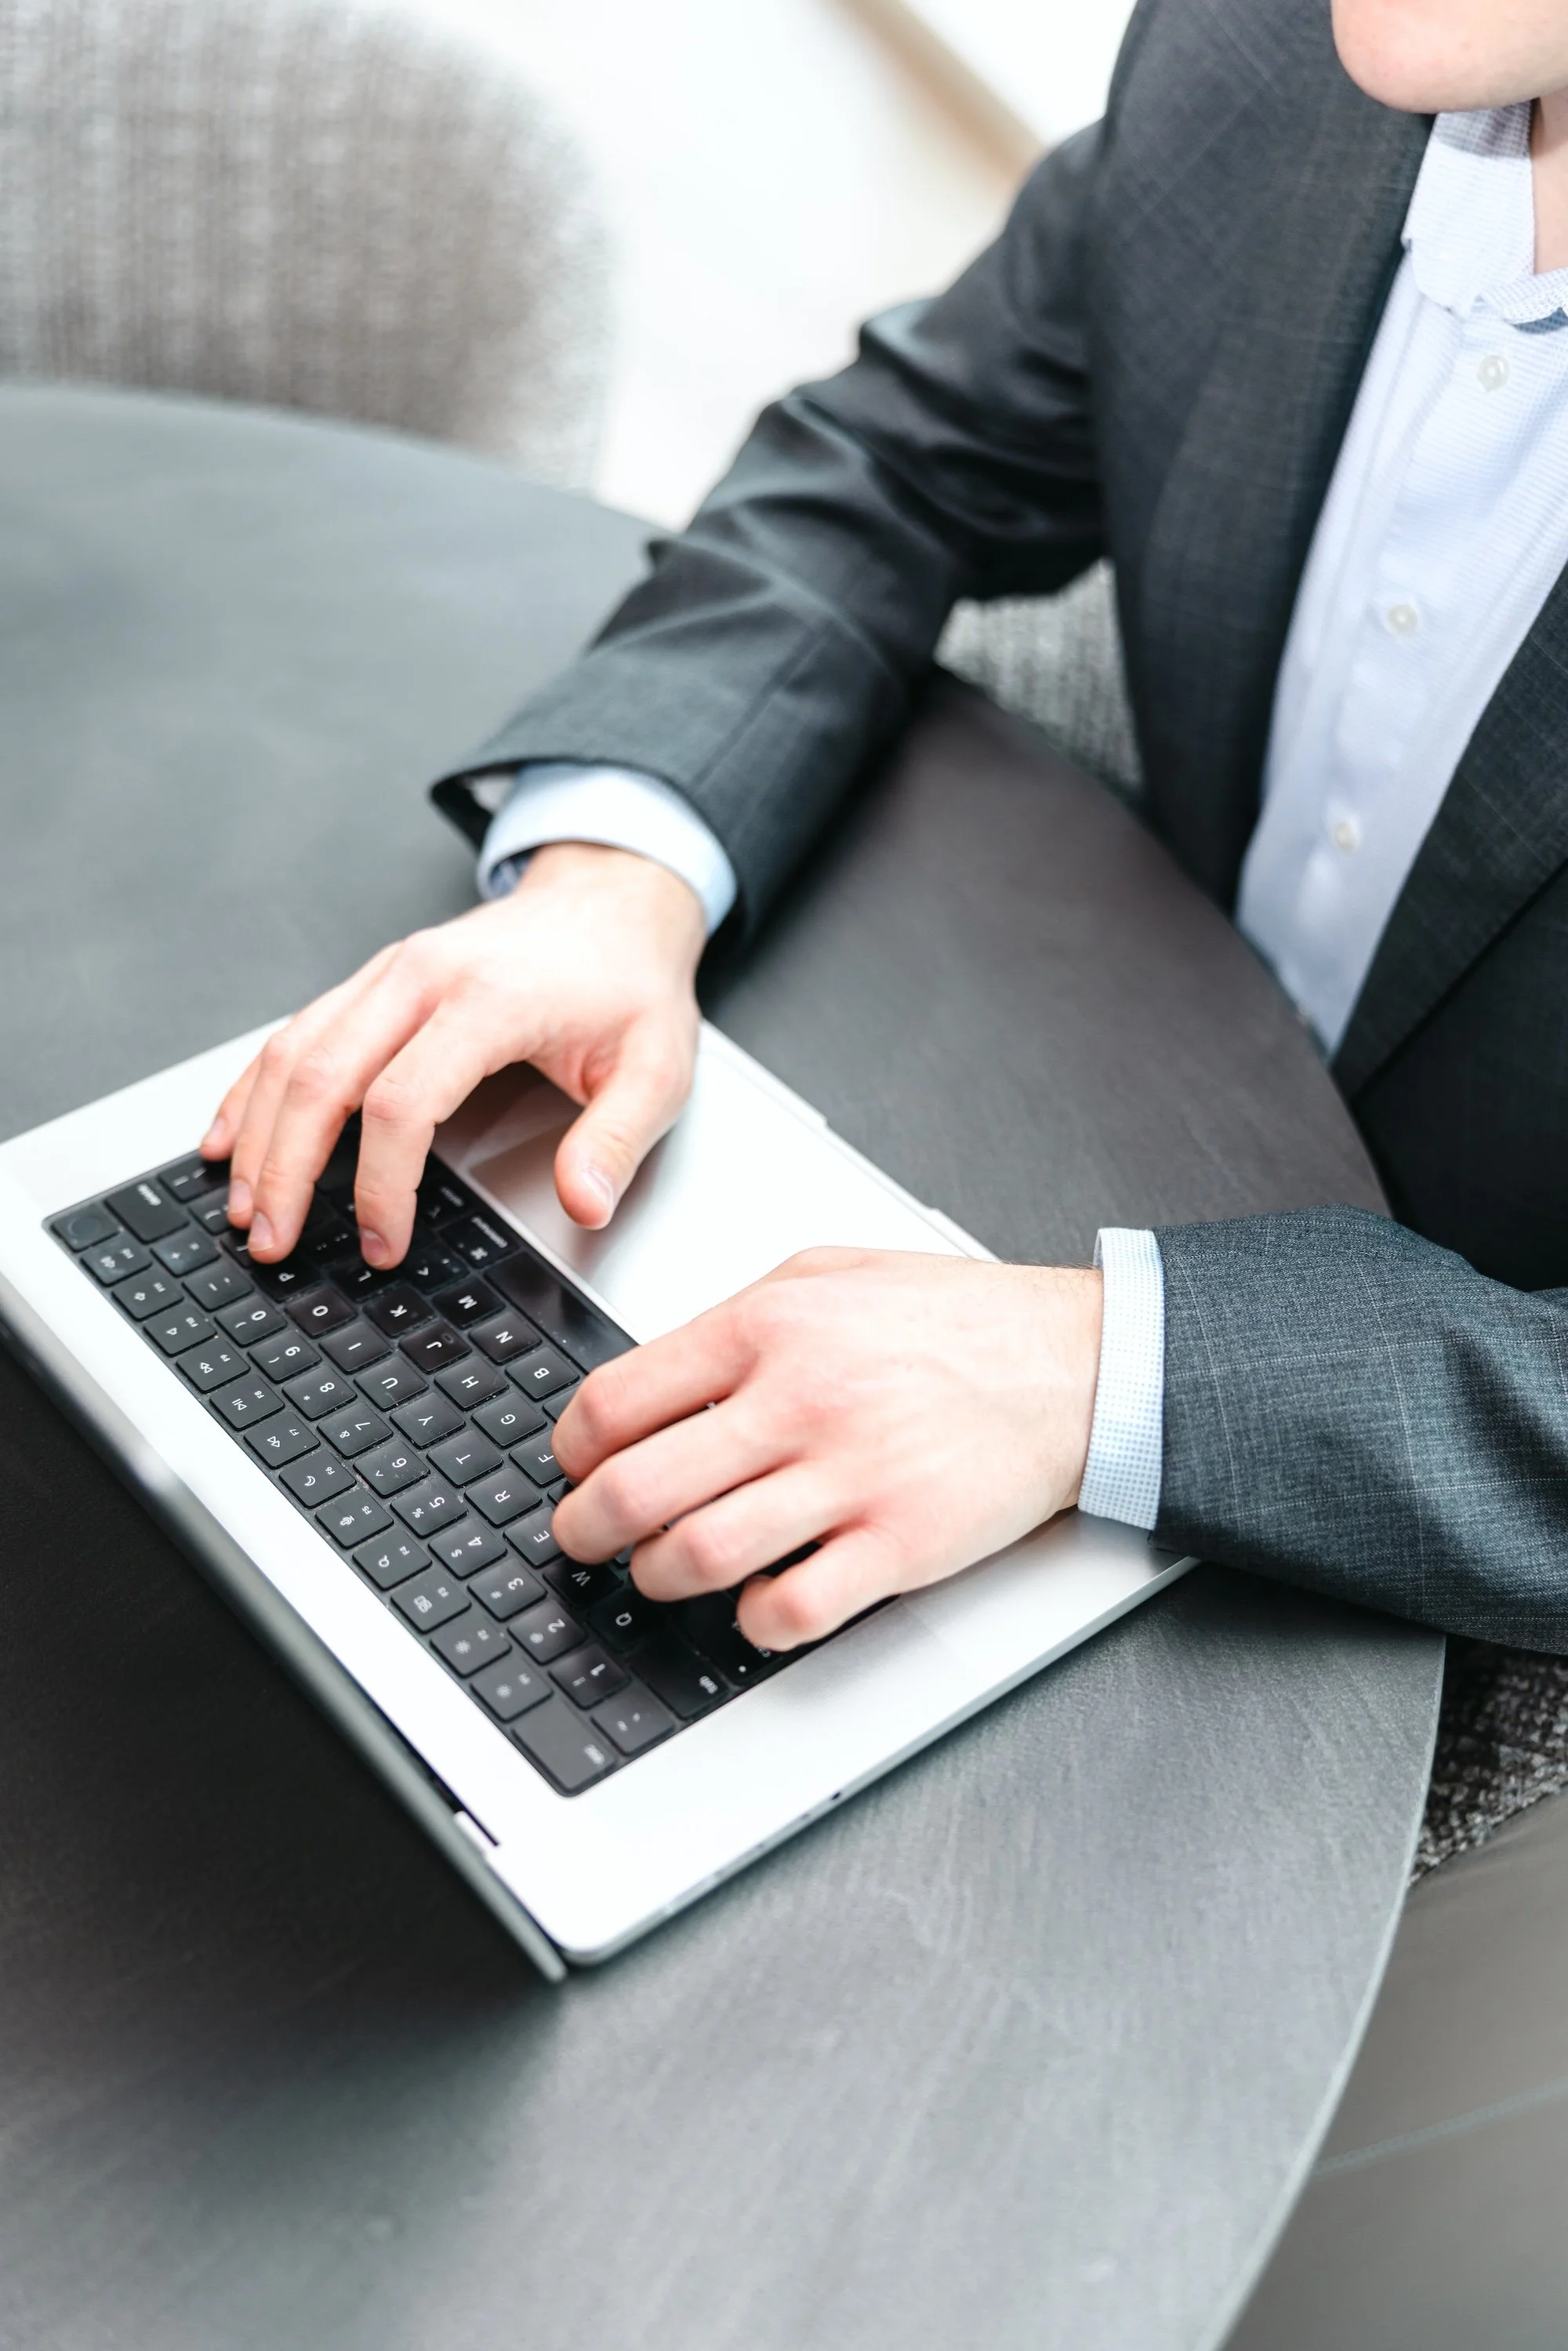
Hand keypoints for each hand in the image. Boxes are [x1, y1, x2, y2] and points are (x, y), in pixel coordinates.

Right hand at [203, 844, 705, 1265]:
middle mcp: (423, 976)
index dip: (381, 1186)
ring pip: (292, 1051)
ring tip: (242, 1207)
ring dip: (256, 1133)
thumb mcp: (657, 1067)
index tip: (383, 1244)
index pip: (402, 1103)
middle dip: (285, 1168)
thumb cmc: (628, 983)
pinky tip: (228, 1135)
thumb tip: (584, 1203)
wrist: (613, 904)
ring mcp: (389, 972)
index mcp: (487, 999)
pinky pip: (294, 1031)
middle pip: (321, 1076)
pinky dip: (252, 1087)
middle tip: (271, 1241)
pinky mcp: (374, 979)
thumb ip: (617, 1139)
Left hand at [552, 1249, 1103, 1650]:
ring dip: (656, 1578)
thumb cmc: (956, 1320)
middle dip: (583, 1530)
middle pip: (635, 1489)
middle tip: (583, 1538)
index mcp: (767, 1325)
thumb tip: (654, 1375)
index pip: (615, 1402)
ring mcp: (850, 1476)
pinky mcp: (899, 1542)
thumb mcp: (827, 1271)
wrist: (1072, 1363)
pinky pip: (790, 1608)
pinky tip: (756, 1600)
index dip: (569, 1450)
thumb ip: (738, 1318)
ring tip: (660, 1572)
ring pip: (697, 1555)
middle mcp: (799, 1400)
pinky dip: (753, 1619)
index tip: (573, 1466)